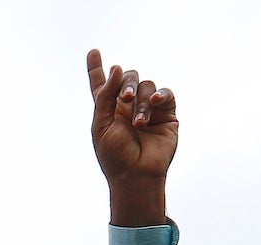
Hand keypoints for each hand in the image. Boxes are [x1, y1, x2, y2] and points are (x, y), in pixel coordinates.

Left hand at [86, 50, 176, 226]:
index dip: (96, 69)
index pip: (101, 85)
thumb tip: (116, 68)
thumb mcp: (101, 124)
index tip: (93, 52)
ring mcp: (148, 109)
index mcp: (108, 110)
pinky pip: (166, 94)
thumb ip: (105, 95)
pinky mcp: (167, 114)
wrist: (136, 175)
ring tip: (139, 123)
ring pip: (147, 86)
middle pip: (128, 78)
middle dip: (126, 84)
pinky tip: (155, 102)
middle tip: (123, 99)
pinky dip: (160, 95)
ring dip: (141, 102)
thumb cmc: (115, 155)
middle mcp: (127, 106)